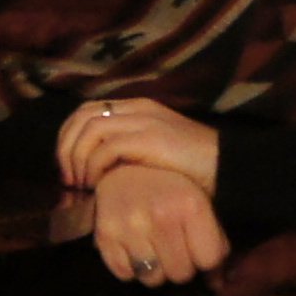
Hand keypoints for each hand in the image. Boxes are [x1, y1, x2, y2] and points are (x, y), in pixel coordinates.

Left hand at [57, 96, 220, 194]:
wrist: (229, 168)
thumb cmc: (192, 170)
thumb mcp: (153, 155)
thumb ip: (127, 154)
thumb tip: (95, 173)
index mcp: (136, 108)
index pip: (86, 112)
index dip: (68, 139)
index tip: (68, 170)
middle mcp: (136, 108)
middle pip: (81, 117)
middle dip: (65, 149)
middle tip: (68, 180)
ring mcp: (143, 120)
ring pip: (89, 130)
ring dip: (77, 160)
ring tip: (81, 186)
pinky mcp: (149, 138)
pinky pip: (106, 148)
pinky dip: (94, 168)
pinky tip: (97, 186)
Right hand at [87, 163, 231, 289]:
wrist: (122, 168)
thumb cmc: (168, 189)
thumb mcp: (199, 204)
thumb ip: (215, 243)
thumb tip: (218, 285)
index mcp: (190, 205)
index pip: (209, 260)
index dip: (204, 258)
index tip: (195, 247)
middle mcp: (161, 214)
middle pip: (180, 274)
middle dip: (179, 265)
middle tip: (172, 247)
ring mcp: (130, 226)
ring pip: (153, 278)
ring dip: (155, 269)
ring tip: (152, 247)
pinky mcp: (105, 235)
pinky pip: (125, 274)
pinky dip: (130, 267)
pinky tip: (133, 246)